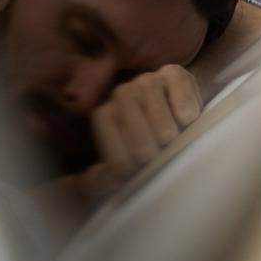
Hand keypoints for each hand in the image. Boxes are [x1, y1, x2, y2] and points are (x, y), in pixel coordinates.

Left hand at [89, 64, 200, 186]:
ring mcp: (148, 80)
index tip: (137, 170)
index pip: (107, 134)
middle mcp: (122, 93)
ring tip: (171, 140)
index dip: (122, 161)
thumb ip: (100, 177)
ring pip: (149, 96)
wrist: (180, 114)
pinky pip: (175, 84)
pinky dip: (183, 103)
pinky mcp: (174, 72)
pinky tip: (187, 119)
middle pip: (129, 119)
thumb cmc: (150, 143)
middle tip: (158, 157)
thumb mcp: (123, 163)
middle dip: (145, 144)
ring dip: (163, 124)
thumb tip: (73, 187)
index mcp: (105, 116)